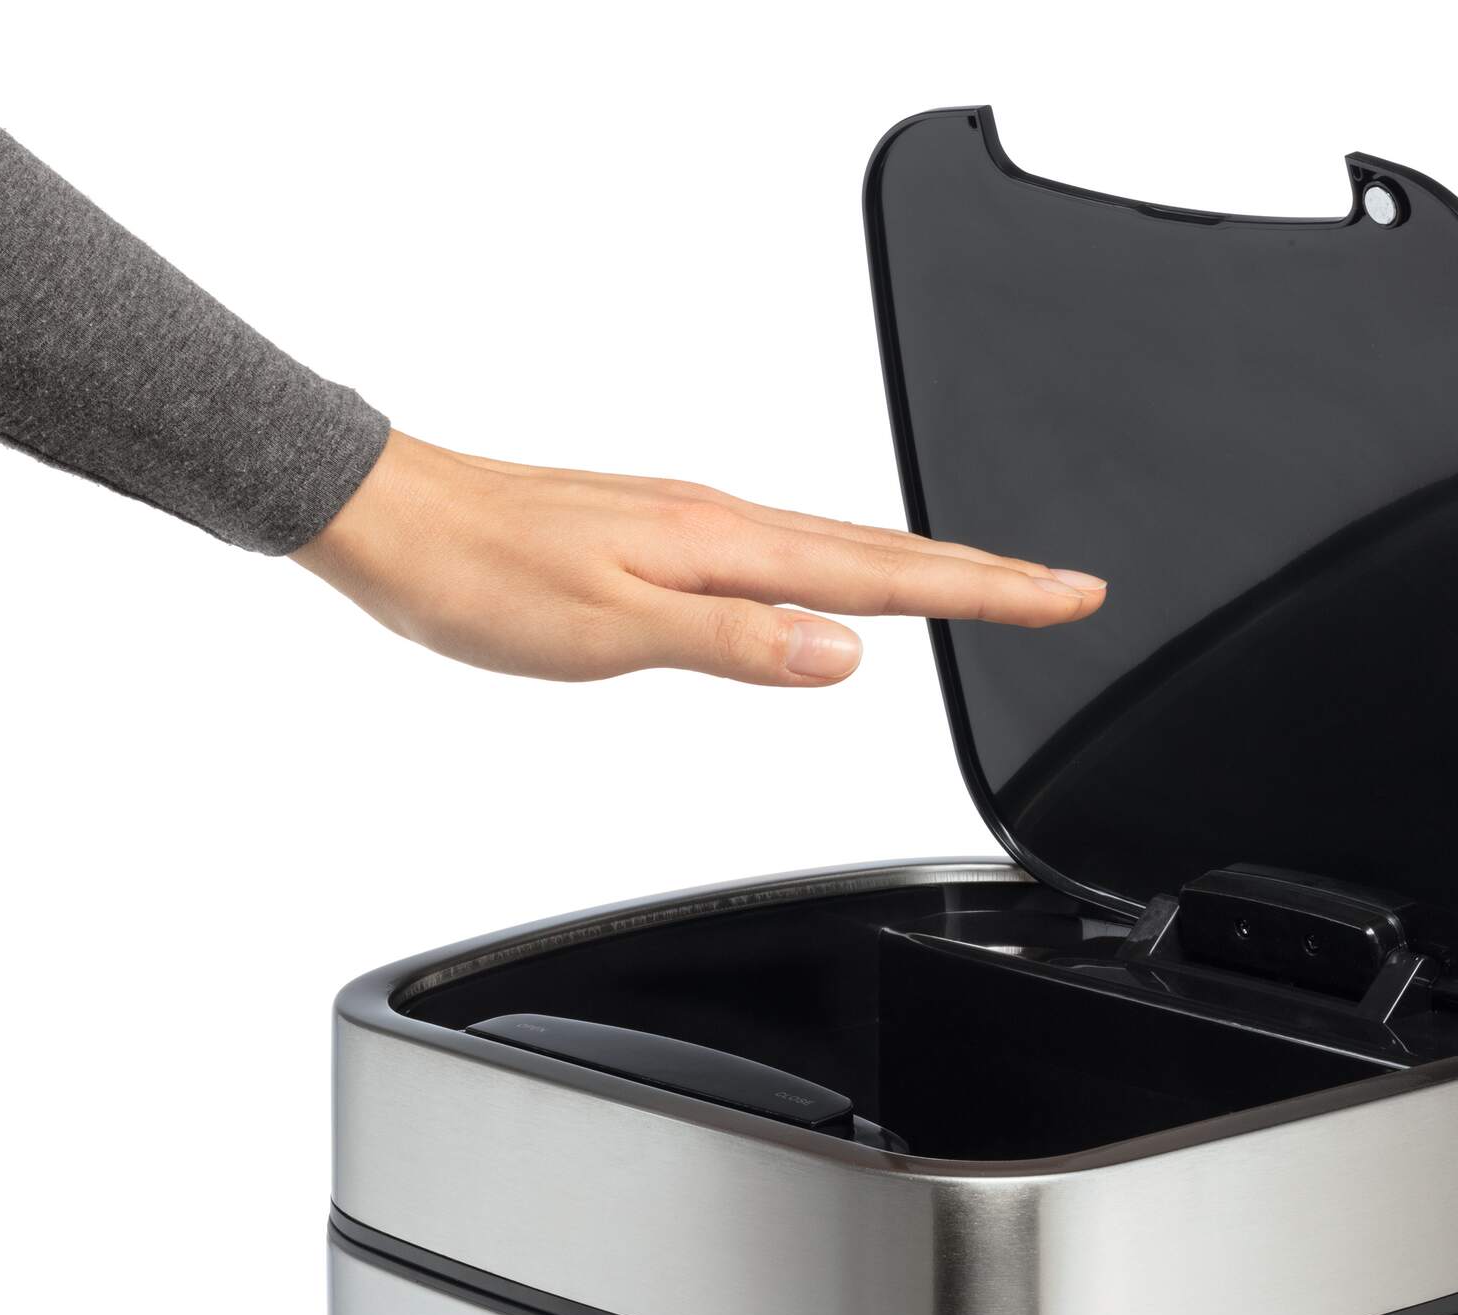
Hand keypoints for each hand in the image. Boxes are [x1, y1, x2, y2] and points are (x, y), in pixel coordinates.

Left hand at [294, 432, 1104, 684]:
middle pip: (880, 549)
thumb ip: (730, 643)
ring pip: (833, 546)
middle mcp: (715, 520)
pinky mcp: (655, 530)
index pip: (883, 574)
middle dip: (982, 571)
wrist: (390, 517)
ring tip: (984, 585)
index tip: (1066, 596)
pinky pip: (780, 546)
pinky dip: (841, 564)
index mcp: (720, 544)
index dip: (984, 589)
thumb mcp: (605, 632)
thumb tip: (844, 654)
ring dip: (920, 566)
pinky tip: (834, 584)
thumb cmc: (477, 577)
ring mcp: (687, 520)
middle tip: (1066, 589)